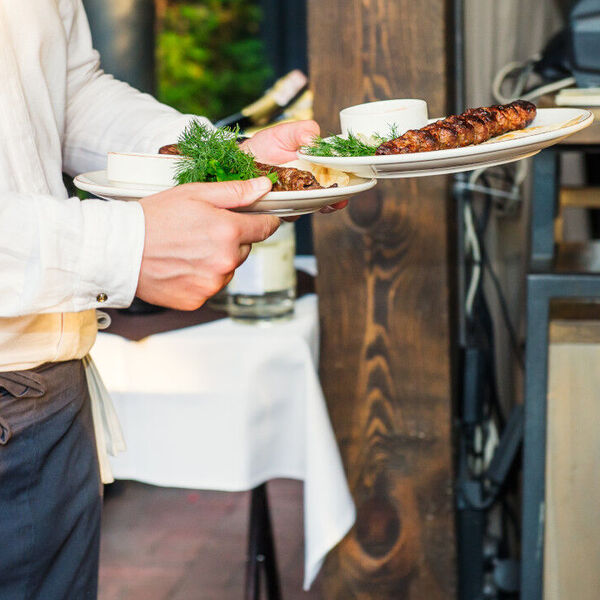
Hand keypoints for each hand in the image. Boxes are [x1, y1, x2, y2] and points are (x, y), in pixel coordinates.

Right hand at [137, 177, 278, 309]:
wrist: (119, 250)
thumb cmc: (154, 217)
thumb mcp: (195, 194)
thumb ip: (235, 191)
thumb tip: (264, 187)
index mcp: (228, 232)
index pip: (265, 228)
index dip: (263, 220)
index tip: (258, 218)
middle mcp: (225, 262)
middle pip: (245, 249)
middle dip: (232, 239)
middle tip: (203, 230)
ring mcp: (212, 284)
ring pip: (228, 269)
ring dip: (217, 260)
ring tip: (188, 249)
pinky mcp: (198, 300)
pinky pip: (211, 286)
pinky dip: (202, 277)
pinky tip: (182, 265)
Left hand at [240, 121, 347, 212]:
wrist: (238, 161)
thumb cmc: (263, 147)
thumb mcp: (284, 133)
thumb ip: (302, 131)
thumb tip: (313, 140)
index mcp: (314, 167)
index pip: (335, 177)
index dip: (345, 183)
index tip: (350, 186)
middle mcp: (306, 185)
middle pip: (327, 196)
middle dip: (335, 200)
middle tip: (338, 201)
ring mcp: (293, 198)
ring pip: (309, 207)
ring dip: (316, 207)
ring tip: (321, 204)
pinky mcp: (279, 208)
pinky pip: (289, 213)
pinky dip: (292, 211)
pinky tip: (293, 206)